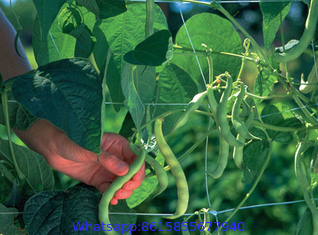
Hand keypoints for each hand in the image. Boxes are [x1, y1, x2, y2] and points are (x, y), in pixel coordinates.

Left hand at [14, 119, 144, 204]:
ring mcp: (108, 169)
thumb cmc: (73, 141)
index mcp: (118, 145)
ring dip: (123, 191)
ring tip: (117, 196)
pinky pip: (109, 188)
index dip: (138, 169)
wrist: (53, 148)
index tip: (133, 180)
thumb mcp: (92, 149)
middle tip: (124, 190)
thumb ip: (108, 160)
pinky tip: (111, 200)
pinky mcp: (98, 179)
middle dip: (131, 183)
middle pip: (132, 172)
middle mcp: (116, 157)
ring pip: (122, 182)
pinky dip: (111, 195)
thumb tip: (126, 171)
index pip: (136, 157)